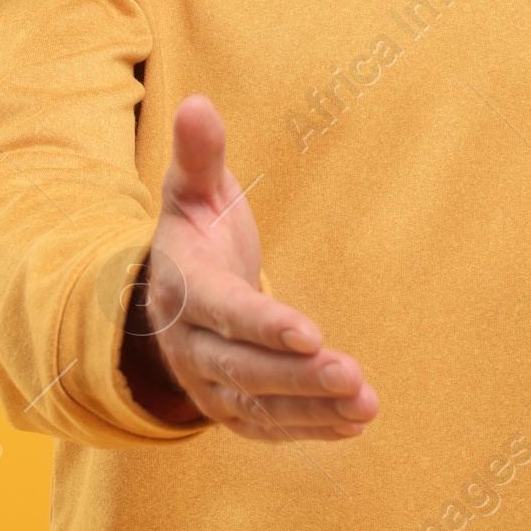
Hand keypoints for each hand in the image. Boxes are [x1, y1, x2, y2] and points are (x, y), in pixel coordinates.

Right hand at [137, 94, 377, 442]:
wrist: (164, 298)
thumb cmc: (195, 234)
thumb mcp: (192, 192)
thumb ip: (200, 155)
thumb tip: (197, 103)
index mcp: (183, 288)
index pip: (224, 311)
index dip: (264, 324)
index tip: (310, 332)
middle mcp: (190, 345)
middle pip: (242, 369)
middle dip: (296, 377)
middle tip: (352, 375)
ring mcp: (207, 384)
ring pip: (258, 406)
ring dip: (312, 408)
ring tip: (365, 404)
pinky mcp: (229, 410)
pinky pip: (269, 426)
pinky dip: (310, 428)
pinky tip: (355, 421)